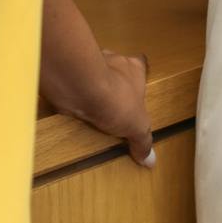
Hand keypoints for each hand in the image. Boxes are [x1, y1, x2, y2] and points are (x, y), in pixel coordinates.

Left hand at [51, 50, 153, 166]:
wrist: (81, 87)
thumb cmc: (118, 100)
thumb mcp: (137, 126)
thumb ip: (143, 141)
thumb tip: (150, 161)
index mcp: (134, 68)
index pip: (140, 62)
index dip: (137, 73)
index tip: (134, 87)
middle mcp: (114, 61)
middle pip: (116, 67)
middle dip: (113, 83)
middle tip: (112, 105)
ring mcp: (90, 65)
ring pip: (93, 73)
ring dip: (92, 86)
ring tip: (91, 108)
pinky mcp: (71, 72)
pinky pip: (74, 81)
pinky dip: (74, 93)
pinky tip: (74, 109)